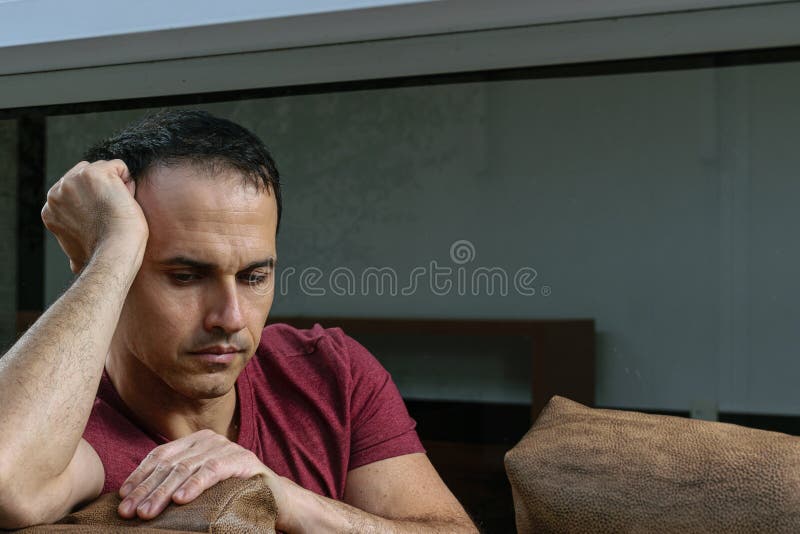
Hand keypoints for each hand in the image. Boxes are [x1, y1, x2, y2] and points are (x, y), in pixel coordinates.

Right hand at [41, 159, 148, 273]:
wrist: (114, 251)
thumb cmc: (103, 254)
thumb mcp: (76, 251)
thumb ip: (73, 244)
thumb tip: (75, 264)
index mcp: (51, 208)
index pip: (78, 189)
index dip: (95, 203)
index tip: (102, 220)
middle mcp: (58, 191)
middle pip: (89, 175)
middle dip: (105, 191)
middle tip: (111, 214)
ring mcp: (74, 179)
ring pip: (105, 169)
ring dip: (118, 187)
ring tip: (118, 209)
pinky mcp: (94, 173)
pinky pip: (119, 167)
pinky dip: (128, 182)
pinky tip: (124, 201)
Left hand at [117, 429, 291, 524]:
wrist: (274, 498)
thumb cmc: (231, 494)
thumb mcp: (199, 487)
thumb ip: (176, 484)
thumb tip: (135, 498)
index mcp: (195, 442)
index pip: (160, 455)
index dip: (139, 476)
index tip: (122, 497)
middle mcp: (209, 440)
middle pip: (170, 464)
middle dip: (146, 489)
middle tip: (129, 512)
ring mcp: (226, 447)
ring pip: (187, 468)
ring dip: (164, 492)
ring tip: (148, 512)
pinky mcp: (242, 460)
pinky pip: (213, 471)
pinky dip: (195, 485)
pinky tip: (181, 500)